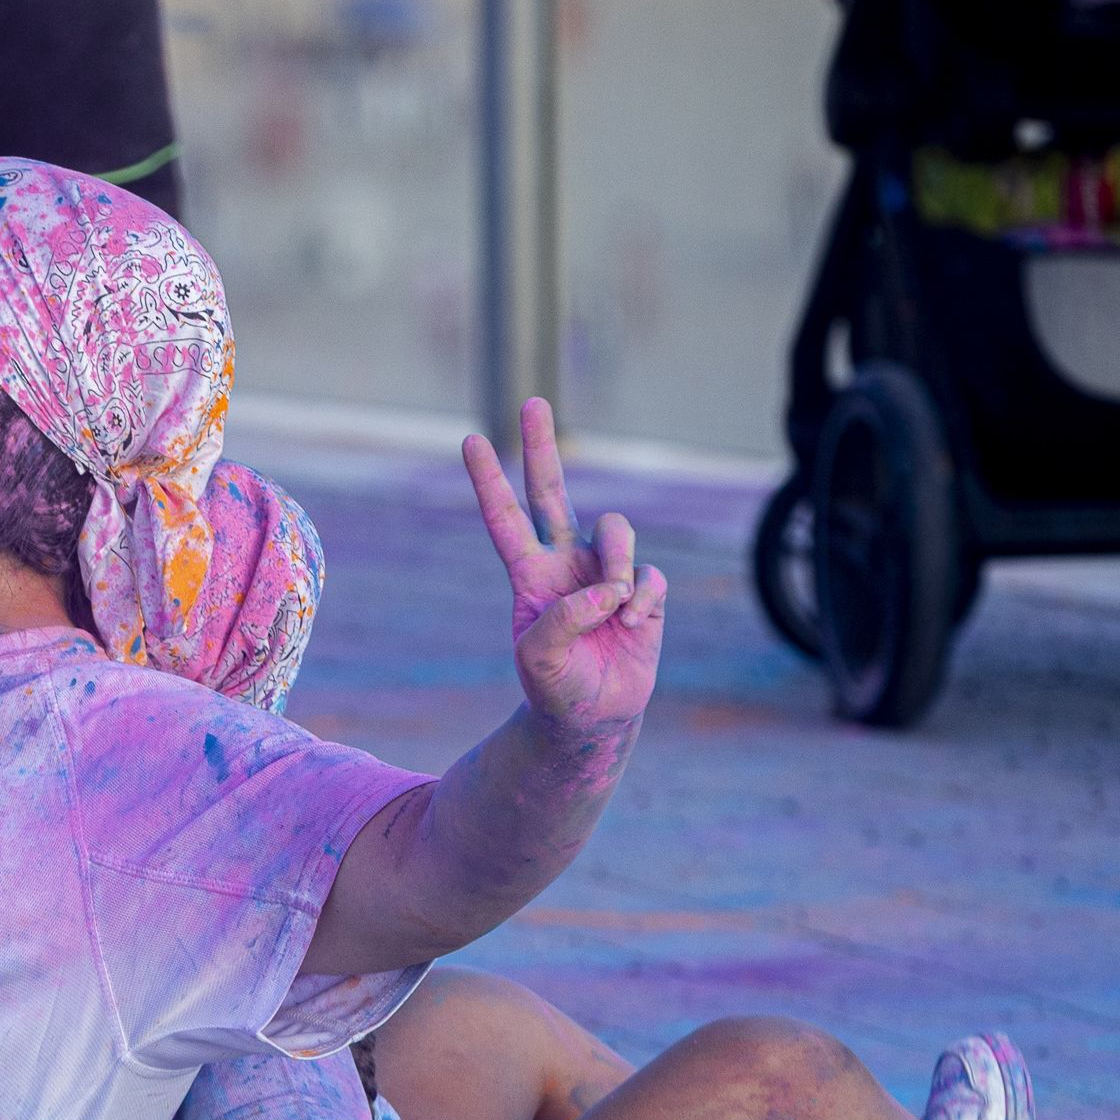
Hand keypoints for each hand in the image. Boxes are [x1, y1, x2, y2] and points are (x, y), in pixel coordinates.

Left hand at [461, 397, 667, 737]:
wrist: (592, 717)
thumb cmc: (555, 686)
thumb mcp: (537, 658)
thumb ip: (562, 618)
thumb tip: (607, 587)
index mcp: (530, 574)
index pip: (505, 519)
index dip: (489, 481)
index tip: (470, 440)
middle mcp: (565, 562)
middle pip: (552, 491)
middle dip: (541, 446)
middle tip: (531, 402)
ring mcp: (606, 571)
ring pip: (615, 530)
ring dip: (617, 564)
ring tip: (616, 607)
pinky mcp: (644, 590)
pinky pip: (649, 575)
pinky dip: (642, 599)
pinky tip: (631, 625)